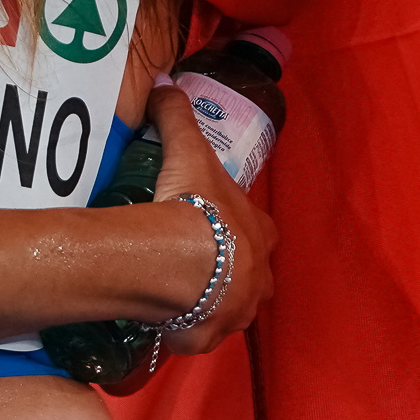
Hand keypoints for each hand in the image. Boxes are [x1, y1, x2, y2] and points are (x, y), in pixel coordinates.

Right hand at [146, 84, 275, 353]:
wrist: (181, 263)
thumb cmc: (196, 205)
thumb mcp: (188, 149)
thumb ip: (177, 115)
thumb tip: (164, 81)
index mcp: (261, 234)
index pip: (256, 229)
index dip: (234, 224)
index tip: (207, 221)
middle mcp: (259, 278)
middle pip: (246, 274)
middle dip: (224, 270)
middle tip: (185, 259)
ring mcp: (236, 313)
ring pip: (224, 308)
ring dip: (203, 302)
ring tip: (169, 290)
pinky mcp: (209, 338)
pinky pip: (195, 335)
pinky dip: (180, 330)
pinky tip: (158, 318)